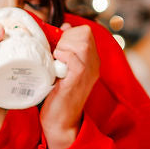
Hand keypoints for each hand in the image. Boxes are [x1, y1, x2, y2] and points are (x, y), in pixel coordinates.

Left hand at [39, 24, 98, 148]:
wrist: (60, 122)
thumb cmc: (58, 95)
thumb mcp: (64, 68)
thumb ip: (66, 49)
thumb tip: (65, 26)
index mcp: (91, 60)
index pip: (85, 31)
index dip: (69, 33)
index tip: (57, 44)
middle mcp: (93, 64)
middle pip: (84, 33)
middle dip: (65, 37)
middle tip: (55, 52)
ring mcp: (88, 72)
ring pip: (81, 44)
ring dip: (64, 46)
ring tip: (55, 58)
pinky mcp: (77, 80)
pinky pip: (75, 59)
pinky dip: (63, 56)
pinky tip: (55, 63)